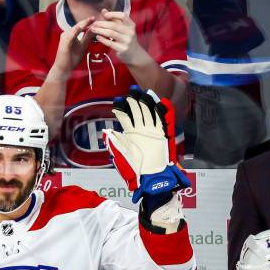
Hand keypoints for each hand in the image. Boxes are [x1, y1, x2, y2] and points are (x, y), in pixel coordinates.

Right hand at [51, 16, 94, 78]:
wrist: (63, 69)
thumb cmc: (71, 59)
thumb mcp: (83, 46)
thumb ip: (87, 37)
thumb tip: (94, 29)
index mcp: (71, 34)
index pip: (81, 26)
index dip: (88, 22)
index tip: (97, 18)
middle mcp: (67, 33)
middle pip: (78, 25)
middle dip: (87, 21)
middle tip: (95, 17)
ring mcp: (64, 37)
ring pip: (75, 29)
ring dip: (83, 24)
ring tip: (91, 20)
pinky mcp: (64, 43)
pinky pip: (71, 36)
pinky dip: (76, 31)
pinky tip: (82, 27)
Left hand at [91, 10, 144, 65]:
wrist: (134, 55)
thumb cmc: (126, 40)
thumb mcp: (123, 29)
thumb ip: (114, 20)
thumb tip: (103, 11)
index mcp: (131, 25)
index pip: (123, 16)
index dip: (113, 14)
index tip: (104, 15)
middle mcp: (130, 32)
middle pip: (114, 25)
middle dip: (102, 23)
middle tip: (94, 23)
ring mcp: (127, 41)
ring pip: (111, 33)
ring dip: (101, 30)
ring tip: (93, 29)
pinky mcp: (122, 49)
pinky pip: (110, 43)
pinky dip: (103, 39)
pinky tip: (97, 37)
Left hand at [103, 87, 189, 202]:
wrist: (150, 179)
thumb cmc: (134, 170)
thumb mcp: (121, 156)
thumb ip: (114, 144)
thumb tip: (106, 132)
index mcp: (130, 134)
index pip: (125, 117)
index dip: (121, 109)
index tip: (118, 101)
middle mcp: (141, 131)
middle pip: (138, 112)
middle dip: (135, 101)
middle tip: (132, 90)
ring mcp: (152, 132)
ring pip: (150, 114)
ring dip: (148, 104)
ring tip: (145, 93)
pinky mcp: (163, 136)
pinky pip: (163, 122)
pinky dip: (163, 113)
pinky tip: (160, 104)